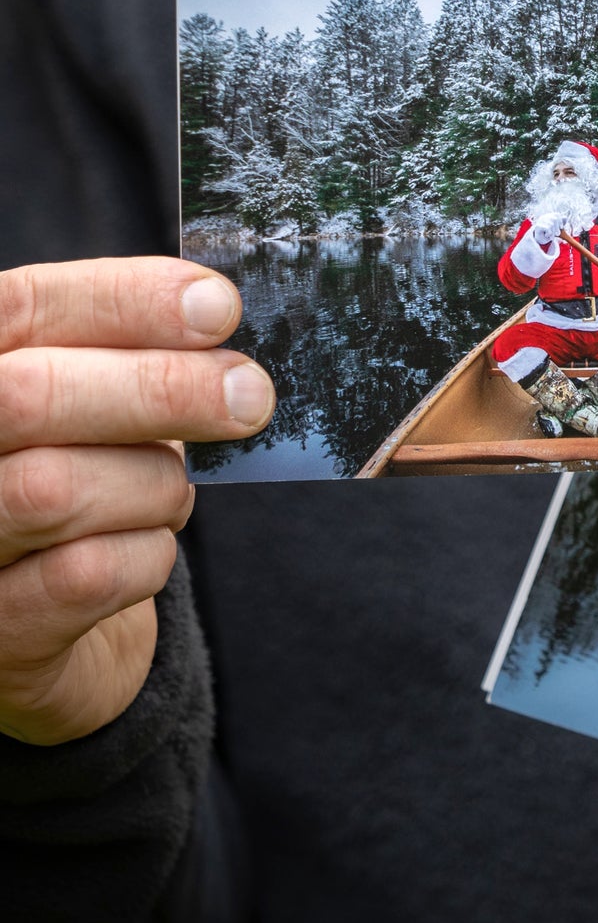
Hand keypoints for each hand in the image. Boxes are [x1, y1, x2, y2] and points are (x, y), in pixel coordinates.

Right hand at [0, 258, 274, 745]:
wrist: (48, 621)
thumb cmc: (84, 477)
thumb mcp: (102, 403)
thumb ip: (141, 353)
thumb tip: (216, 312)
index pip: (21, 307)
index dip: (124, 301)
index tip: (219, 308)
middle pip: (27, 396)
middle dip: (159, 389)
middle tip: (251, 396)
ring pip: (56, 490)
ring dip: (153, 487)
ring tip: (166, 493)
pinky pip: (87, 576)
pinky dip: (146, 556)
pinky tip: (143, 549)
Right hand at [529, 215, 560, 247]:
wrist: (540, 241)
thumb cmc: (549, 234)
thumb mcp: (557, 229)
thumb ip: (561, 223)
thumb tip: (565, 218)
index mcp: (549, 216)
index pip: (557, 215)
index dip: (561, 222)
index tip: (561, 227)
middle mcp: (544, 217)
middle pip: (555, 219)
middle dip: (558, 228)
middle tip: (557, 234)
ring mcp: (540, 221)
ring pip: (551, 224)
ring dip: (553, 232)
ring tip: (551, 236)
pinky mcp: (538, 226)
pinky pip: (547, 228)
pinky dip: (549, 233)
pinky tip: (547, 235)